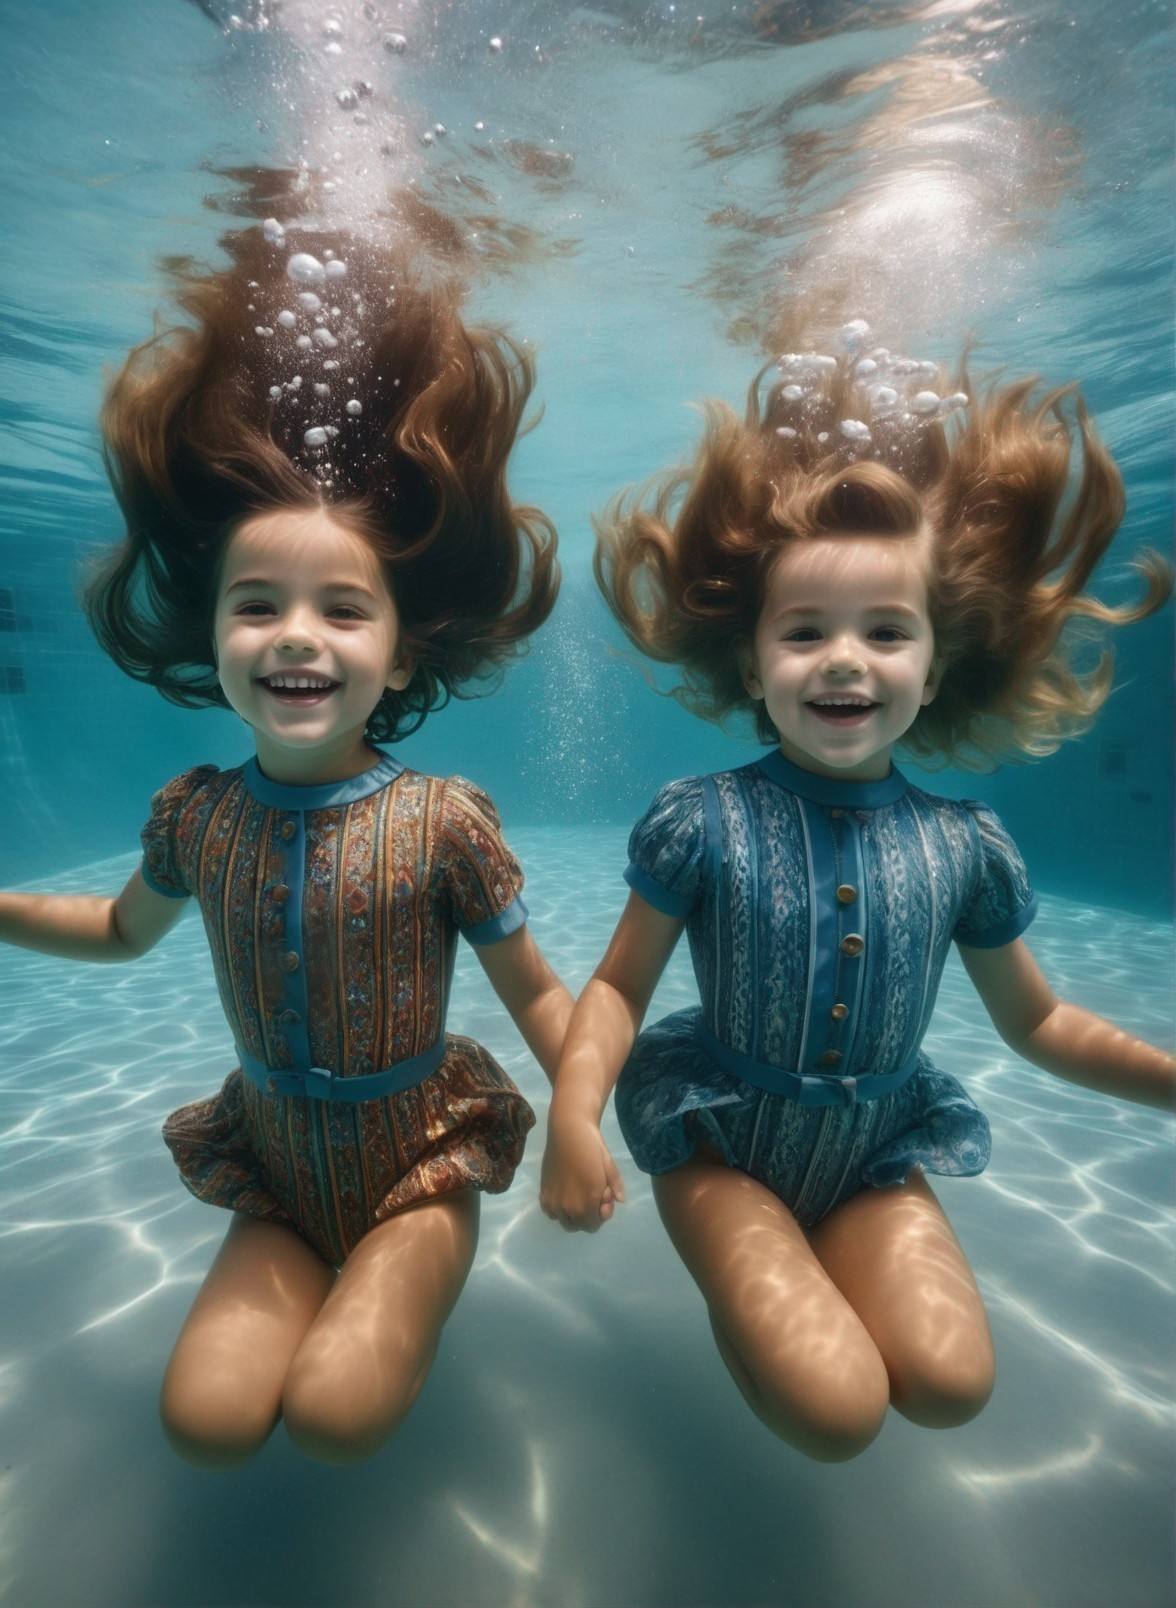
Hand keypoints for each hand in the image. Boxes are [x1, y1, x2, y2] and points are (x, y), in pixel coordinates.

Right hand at [539, 1111, 625, 1231]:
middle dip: (589, 1215)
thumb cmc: (592, 1146)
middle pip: (580, 1226)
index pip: (593, 1225)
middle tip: (593, 1194)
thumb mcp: (609, 1166)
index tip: (603, 1196)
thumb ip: (615, 1186)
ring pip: (566, 1221)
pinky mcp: (543, 1195)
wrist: (568, 1130)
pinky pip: (551, 1213)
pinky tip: (566, 1193)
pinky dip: (559, 1209)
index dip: (601, 1215)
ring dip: (574, 1214)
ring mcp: (554, 1202)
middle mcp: (570, 1207)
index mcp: (589, 1201)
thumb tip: (620, 1200)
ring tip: (579, 1192)